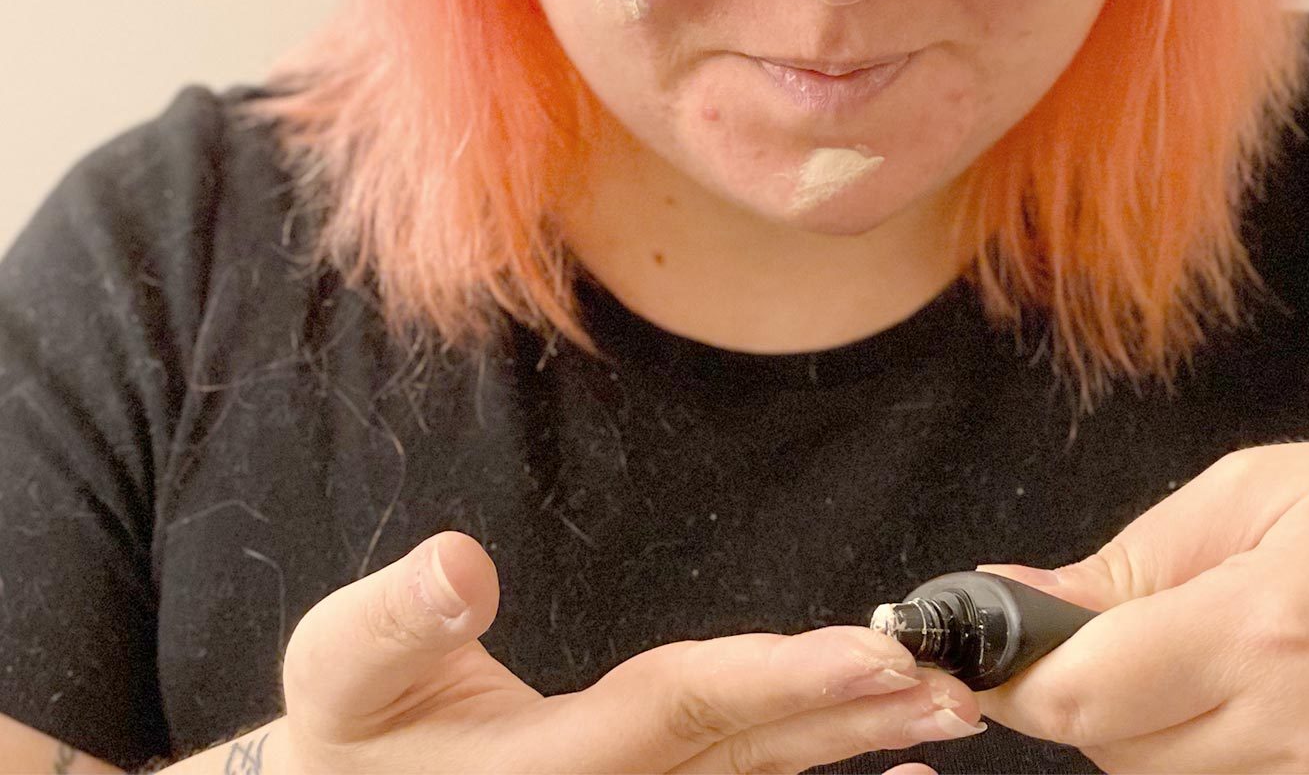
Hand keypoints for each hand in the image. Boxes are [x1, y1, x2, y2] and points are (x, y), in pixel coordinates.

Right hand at [279, 530, 986, 773]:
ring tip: (953, 716)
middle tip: (960, 685)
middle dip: (858, 717)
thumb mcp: (338, 675)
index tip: (877, 656)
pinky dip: (815, 772)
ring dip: (860, 747)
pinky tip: (889, 767)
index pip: (688, 708)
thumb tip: (459, 564)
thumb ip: (394, 623)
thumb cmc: (345, 739)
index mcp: (553, 763)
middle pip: (753, 751)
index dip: (783, 681)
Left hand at [974, 440, 1308, 772]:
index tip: (978, 648)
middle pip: (1110, 755)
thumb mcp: (1282, 489)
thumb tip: (1030, 598)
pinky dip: (1208, 762)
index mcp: (1262, 632)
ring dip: (1142, 730)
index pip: (1081, 695)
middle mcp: (1295, 741)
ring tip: (1201, 655)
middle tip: (1118, 628)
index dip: (1010, 676)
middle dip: (1077, 695)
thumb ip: (1144, 551)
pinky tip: (1248, 705)